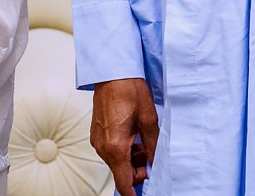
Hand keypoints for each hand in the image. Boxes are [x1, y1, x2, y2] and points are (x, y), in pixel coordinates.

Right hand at [91, 77, 158, 195]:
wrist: (112, 71)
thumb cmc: (129, 89)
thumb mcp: (148, 119)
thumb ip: (153, 146)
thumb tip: (156, 163)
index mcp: (115, 146)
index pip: (124, 183)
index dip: (135, 191)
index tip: (147, 190)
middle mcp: (102, 146)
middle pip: (121, 173)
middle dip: (138, 169)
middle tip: (152, 152)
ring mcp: (98, 139)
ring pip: (117, 161)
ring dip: (132, 157)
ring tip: (143, 137)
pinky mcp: (97, 132)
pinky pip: (111, 149)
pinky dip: (124, 148)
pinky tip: (133, 132)